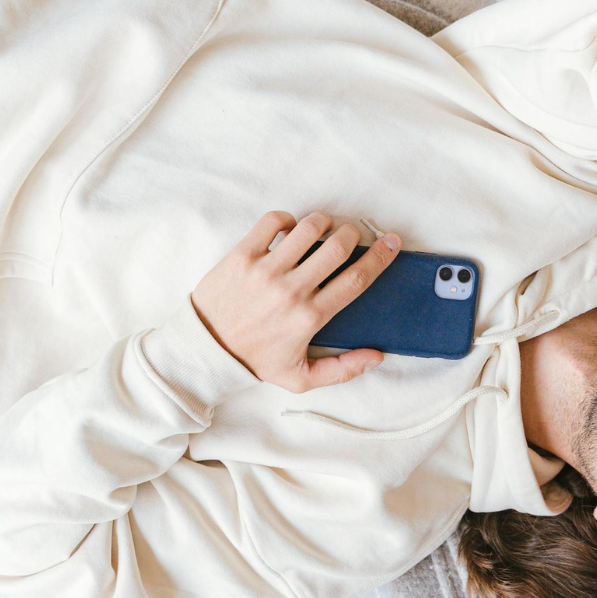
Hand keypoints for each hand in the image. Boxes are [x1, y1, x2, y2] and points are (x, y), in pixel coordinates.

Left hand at [191, 211, 399, 392]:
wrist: (204, 350)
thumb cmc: (253, 362)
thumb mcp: (300, 378)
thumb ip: (342, 370)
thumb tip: (376, 357)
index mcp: (310, 317)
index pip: (357, 279)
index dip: (381, 257)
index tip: (391, 243)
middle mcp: (292, 290)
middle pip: (338, 246)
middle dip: (353, 234)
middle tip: (351, 236)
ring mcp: (265, 270)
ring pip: (308, 228)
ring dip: (323, 222)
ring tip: (323, 229)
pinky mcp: (241, 255)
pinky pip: (271, 222)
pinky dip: (286, 219)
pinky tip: (289, 229)